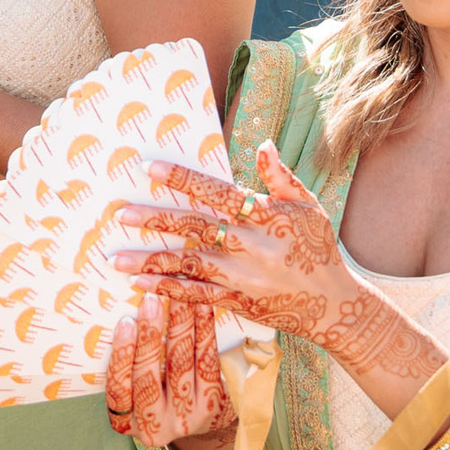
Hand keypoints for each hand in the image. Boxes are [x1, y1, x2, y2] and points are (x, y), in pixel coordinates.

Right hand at [105, 294, 235, 449]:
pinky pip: (206, 362)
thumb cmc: (149, 394)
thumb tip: (116, 312)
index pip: (118, 389)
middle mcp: (155, 425)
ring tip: (178, 296)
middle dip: (150, 335)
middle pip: (150, 377)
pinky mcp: (210, 404)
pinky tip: (201, 308)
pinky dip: (204, 331)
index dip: (122, 355)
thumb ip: (123, 365)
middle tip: (151, 300)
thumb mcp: (129, 390)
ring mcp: (185, 417)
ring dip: (180, 326)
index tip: (125, 322)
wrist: (192, 419)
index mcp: (125, 421)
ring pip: (181, 366)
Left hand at [113, 143, 431, 379]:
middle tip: (121, 213)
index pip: (218, 193)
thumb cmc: (319, 249)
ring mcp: (243, 278)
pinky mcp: (238, 302)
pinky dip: (168, 290)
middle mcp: (251, 246)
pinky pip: (197, 296)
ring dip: (152, 260)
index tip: (150, 169)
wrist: (334, 305)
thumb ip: (281, 177)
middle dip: (157, 220)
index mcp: (266, 217)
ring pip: (190, 265)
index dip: (184, 180)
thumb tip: (263, 145)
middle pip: (196, 228)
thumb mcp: (308, 207)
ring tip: (116, 258)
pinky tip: (140, 285)